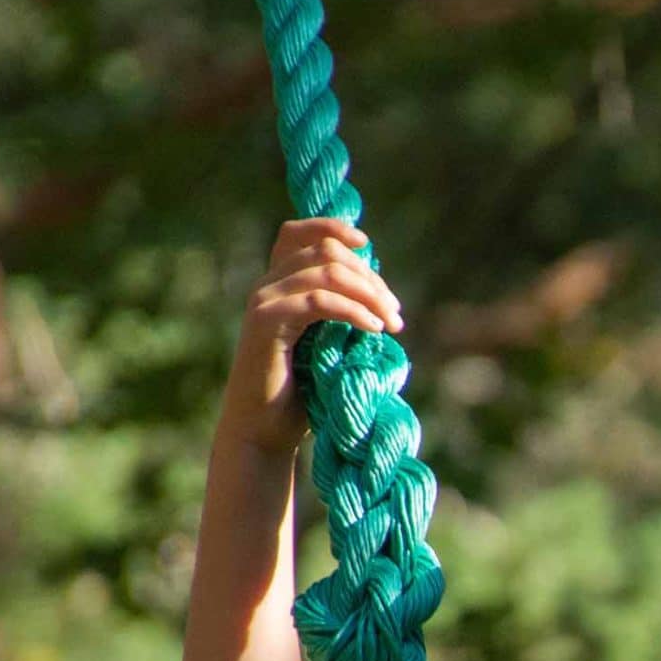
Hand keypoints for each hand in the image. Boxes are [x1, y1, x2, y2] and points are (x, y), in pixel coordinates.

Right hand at [218, 218, 404, 455]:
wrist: (264, 433)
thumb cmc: (300, 396)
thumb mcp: (328, 346)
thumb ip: (342, 314)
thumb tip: (381, 292)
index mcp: (279, 285)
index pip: (299, 232)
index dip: (334, 228)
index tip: (367, 245)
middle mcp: (267, 285)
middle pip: (325, 251)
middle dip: (370, 277)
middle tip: (396, 313)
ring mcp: (264, 300)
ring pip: (326, 272)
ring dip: (369, 294)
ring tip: (392, 324)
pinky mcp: (265, 322)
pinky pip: (319, 301)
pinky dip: (353, 311)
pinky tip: (374, 331)